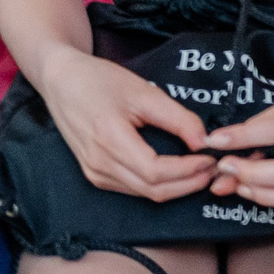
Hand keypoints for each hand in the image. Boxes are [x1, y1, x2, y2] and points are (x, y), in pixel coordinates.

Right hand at [38, 46, 217, 201]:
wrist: (60, 80)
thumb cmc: (99, 80)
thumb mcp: (142, 91)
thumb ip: (177, 118)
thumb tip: (205, 142)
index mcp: (109, 138)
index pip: (157, 171)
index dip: (188, 170)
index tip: (210, 158)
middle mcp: (99, 162)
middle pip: (154, 189)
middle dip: (189, 183)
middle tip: (212, 169)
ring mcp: (94, 172)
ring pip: (145, 193)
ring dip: (176, 187)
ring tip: (199, 170)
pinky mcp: (94, 174)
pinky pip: (132, 189)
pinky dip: (158, 185)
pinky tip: (174, 172)